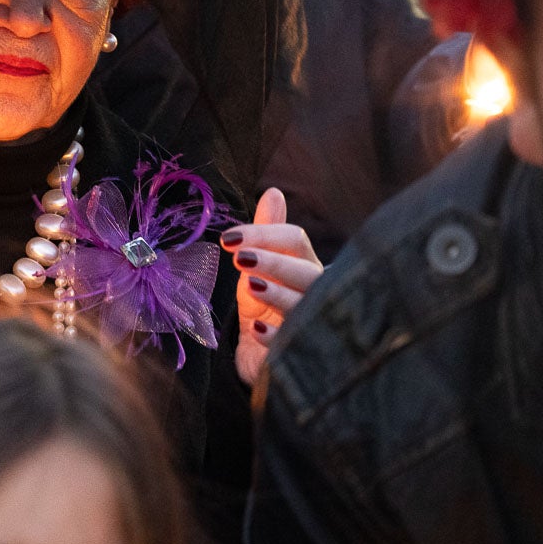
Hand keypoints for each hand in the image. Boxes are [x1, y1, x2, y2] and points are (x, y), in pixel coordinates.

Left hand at [221, 188, 321, 386]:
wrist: (261, 349)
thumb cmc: (264, 299)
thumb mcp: (259, 264)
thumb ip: (266, 232)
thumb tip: (273, 192)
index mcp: (305, 263)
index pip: (295, 240)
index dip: (263, 234)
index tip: (228, 238)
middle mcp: (314, 290)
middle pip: (306, 271)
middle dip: (274, 262)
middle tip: (240, 258)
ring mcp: (311, 321)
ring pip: (304, 305)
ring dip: (277, 293)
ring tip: (250, 285)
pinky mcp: (301, 351)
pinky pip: (295, 343)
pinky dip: (277, 336)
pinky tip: (258, 331)